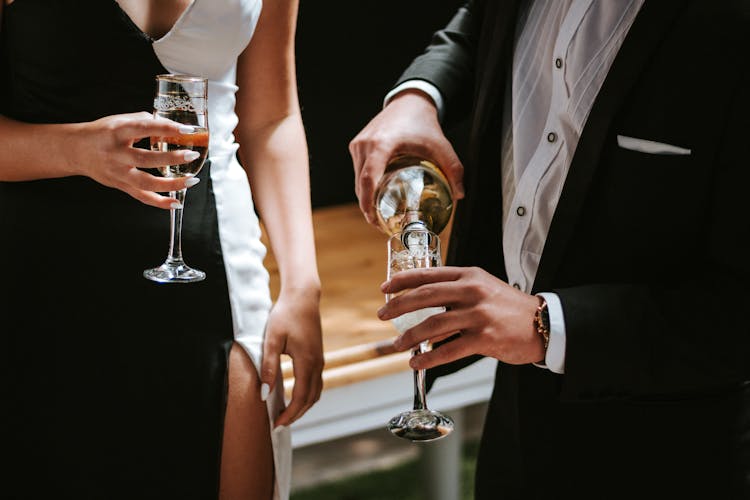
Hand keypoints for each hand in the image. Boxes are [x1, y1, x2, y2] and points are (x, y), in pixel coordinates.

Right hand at [69, 112, 203, 208]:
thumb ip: (144, 121)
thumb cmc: (102, 133)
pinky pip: (142, 197)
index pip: (144, 128)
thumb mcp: (119, 120)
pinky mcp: (120, 186)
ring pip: (146, 182)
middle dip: (172, 158)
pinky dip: (160, 202)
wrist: (75, 150)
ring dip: (171, 184)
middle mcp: (116, 153)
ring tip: (191, 180)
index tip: (186, 129)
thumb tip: (170, 125)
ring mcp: (118, 172)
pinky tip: (176, 203)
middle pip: (146, 159)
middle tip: (192, 155)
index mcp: (117, 132)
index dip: (165, 128)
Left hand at [260, 286, 323, 427]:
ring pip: (316, 392)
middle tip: (279, 425)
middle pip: (310, 399)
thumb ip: (268, 366)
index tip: (276, 424)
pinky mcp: (318, 356)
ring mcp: (320, 360)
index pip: (300, 396)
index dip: (289, 413)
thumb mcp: (272, 339)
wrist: (303, 297)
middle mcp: (317, 364)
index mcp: (306, 361)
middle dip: (296, 414)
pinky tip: (295, 396)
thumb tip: (264, 392)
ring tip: (287, 414)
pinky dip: (307, 395)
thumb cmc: (285, 315)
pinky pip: (316, 383)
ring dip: (303, 406)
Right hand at [348, 90, 464, 226]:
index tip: (374, 219)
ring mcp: (358, 145)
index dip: (369, 202)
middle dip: (368, 207)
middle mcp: (365, 144)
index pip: (369, 178)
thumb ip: (453, 169)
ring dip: (365, 198)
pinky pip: (358, 172)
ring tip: (378, 215)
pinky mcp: (356, 145)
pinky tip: (375, 198)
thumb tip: (460, 195)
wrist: (408, 101)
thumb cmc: (422, 123)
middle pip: (361, 184)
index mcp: (382, 144)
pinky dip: (365, 186)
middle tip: (381, 225)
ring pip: (357, 180)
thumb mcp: (441, 145)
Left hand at [378, 266, 544, 368]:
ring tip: (398, 345)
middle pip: (424, 296)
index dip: (402, 280)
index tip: (384, 288)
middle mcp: (472, 291)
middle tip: (381, 315)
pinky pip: (449, 350)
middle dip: (397, 306)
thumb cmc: (508, 308)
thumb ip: (455, 293)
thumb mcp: (482, 288)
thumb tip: (421, 307)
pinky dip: (429, 357)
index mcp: (469, 275)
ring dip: (410, 337)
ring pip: (433, 326)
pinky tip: (417, 362)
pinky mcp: (484, 338)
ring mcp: (478, 314)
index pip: (428, 274)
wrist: (543, 324)